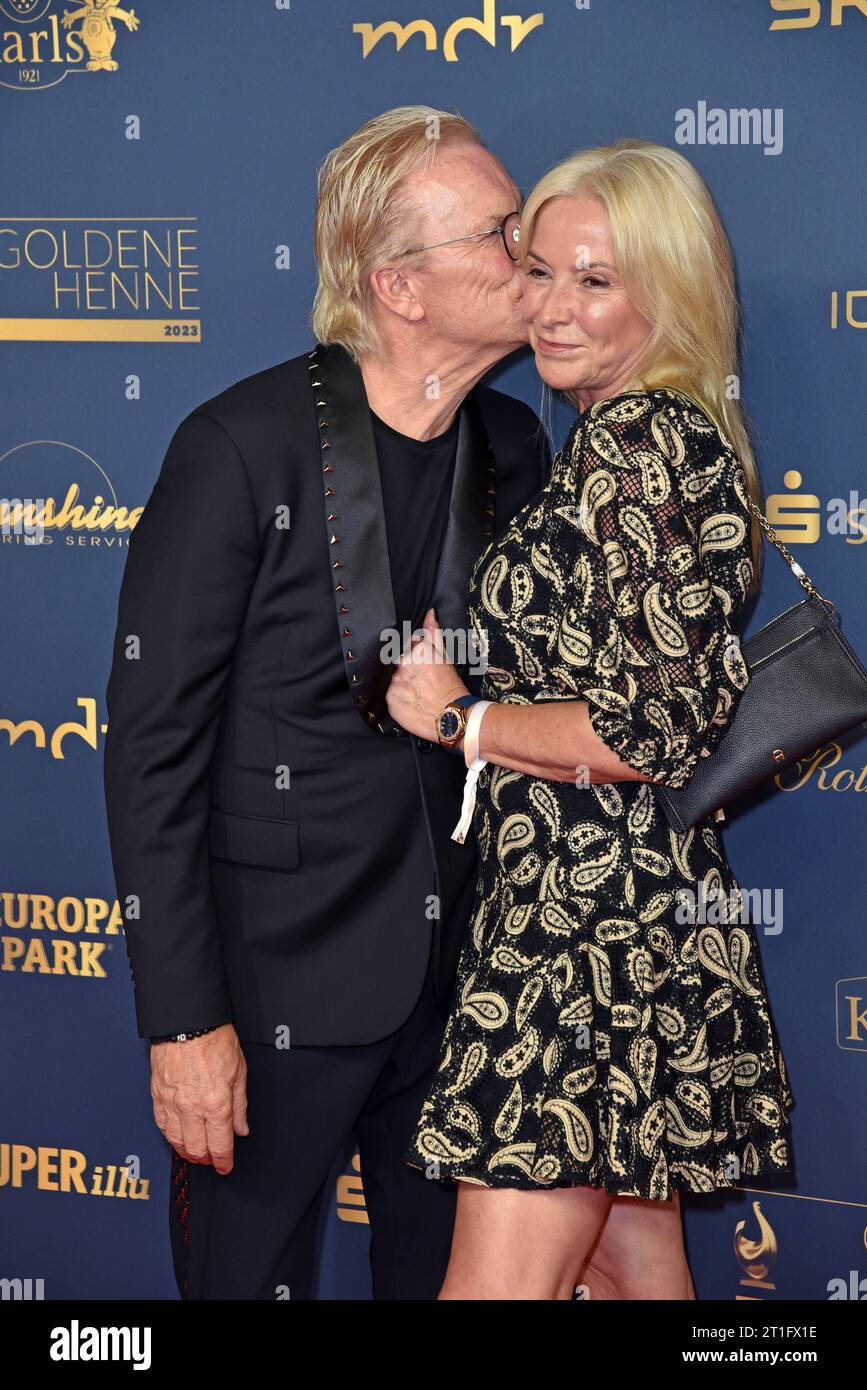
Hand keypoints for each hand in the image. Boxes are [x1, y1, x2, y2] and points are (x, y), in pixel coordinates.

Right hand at [150, 1024, 247, 1175]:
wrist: (187, 1023)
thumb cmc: (214, 1041)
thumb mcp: (239, 1072)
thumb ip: (240, 1105)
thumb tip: (241, 1128)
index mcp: (217, 1104)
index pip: (220, 1145)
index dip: (223, 1161)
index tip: (225, 1166)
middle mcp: (192, 1109)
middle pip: (197, 1149)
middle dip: (206, 1159)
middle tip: (212, 1160)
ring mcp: (172, 1104)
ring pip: (177, 1142)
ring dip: (187, 1152)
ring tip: (196, 1152)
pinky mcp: (158, 1097)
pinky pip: (162, 1126)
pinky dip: (171, 1137)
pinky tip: (178, 1137)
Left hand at [385, 607, 467, 739]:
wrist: (452, 717)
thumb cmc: (451, 685)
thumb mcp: (444, 655)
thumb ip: (433, 632)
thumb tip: (430, 612)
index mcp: (416, 651)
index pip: (406, 647)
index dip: (415, 658)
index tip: (423, 668)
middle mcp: (402, 666)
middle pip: (398, 664)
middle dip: (407, 671)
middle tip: (421, 682)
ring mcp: (394, 684)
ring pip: (392, 680)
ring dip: (402, 684)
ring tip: (416, 694)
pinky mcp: (390, 701)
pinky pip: (389, 697)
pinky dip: (398, 698)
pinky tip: (411, 702)